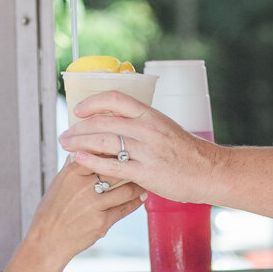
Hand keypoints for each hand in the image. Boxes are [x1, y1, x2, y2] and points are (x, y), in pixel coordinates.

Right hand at [27, 159, 144, 264]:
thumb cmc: (51, 211)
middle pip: (116, 169)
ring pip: (126, 189)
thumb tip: (80, 150)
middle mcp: (84, 186)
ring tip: (143, 182)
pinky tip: (140, 198)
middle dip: (130, 166)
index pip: (101, 154)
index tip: (126, 150)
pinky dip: (135, 202)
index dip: (116, 151)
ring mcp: (94, 204)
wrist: (47, 240)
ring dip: (137, 186)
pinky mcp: (102, 221)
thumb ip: (71, 167)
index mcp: (72, 172)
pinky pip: (125, 208)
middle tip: (142, 164)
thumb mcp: (57, 184)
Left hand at [60, 93, 217, 202]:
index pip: (115, 99)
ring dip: (80, 143)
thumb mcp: (164, 128)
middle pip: (103, 122)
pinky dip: (92, 161)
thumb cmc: (186, 152)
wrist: (208, 171)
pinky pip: (113, 165)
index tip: (78, 110)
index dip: (93, 102)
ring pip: (104, 142)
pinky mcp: (146, 172)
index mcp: (150, 115)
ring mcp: (146, 150)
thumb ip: (142, 125)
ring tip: (66, 146)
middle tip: (64, 135)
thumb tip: (118, 123)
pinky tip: (78, 160)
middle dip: (78, 128)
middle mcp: (147, 129)